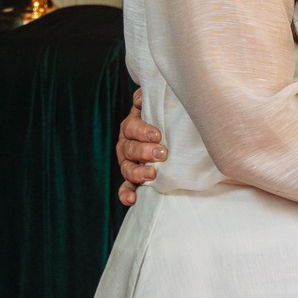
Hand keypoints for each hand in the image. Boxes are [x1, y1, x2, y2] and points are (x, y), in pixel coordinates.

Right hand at [116, 89, 164, 206]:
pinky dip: (126, 194)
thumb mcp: (159, 106)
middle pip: (130, 149)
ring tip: (152, 174)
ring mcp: (128, 164)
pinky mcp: (133, 180)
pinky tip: (132, 200)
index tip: (157, 135)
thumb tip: (140, 97)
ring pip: (127, 169)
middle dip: (144, 151)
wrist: (171, 139)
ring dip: (138, 172)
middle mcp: (127, 145)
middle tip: (161, 153)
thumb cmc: (164, 121)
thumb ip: (149, 99)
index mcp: (131, 127)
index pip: (132, 127)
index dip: (142, 131)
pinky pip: (126, 188)